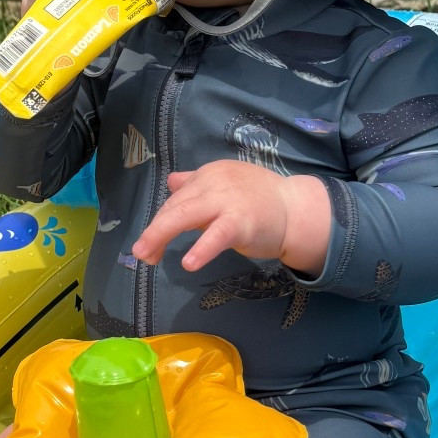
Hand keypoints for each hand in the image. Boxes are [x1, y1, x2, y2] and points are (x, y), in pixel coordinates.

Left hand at [132, 161, 331, 275]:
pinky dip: (201, 248)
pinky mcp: (242, 221)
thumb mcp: (226, 185)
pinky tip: (189, 263)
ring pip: (184, 215)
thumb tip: (171, 183)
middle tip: (140, 252)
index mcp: (208, 175)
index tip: (150, 243)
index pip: (177, 199)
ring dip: (160, 234)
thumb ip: (198, 185)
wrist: (296, 209)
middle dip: (154, 230)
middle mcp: (214, 183)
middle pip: (174, 207)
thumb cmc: (260, 200)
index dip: (160, 222)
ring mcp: (227, 201)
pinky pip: (216, 235)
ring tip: (147, 254)